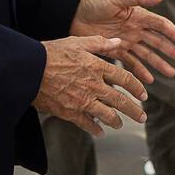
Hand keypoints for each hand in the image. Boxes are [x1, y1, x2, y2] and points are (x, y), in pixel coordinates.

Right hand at [32, 35, 148, 136]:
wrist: (30, 70)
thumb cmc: (53, 53)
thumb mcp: (77, 42)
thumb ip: (100, 43)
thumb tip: (118, 42)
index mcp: (97, 67)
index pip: (125, 79)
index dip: (137, 88)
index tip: (144, 95)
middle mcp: (94, 85)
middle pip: (121, 101)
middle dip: (134, 111)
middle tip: (142, 117)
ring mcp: (83, 101)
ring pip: (108, 115)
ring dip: (117, 121)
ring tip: (121, 124)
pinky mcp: (70, 112)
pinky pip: (88, 124)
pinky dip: (95, 129)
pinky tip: (100, 132)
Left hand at [70, 0, 174, 83]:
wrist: (74, 14)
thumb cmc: (96, 2)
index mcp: (138, 16)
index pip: (161, 26)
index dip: (174, 34)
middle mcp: (135, 29)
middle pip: (157, 42)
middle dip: (171, 52)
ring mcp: (126, 41)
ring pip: (147, 54)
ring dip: (158, 64)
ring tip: (170, 74)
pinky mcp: (115, 50)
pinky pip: (130, 62)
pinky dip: (140, 71)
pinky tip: (148, 80)